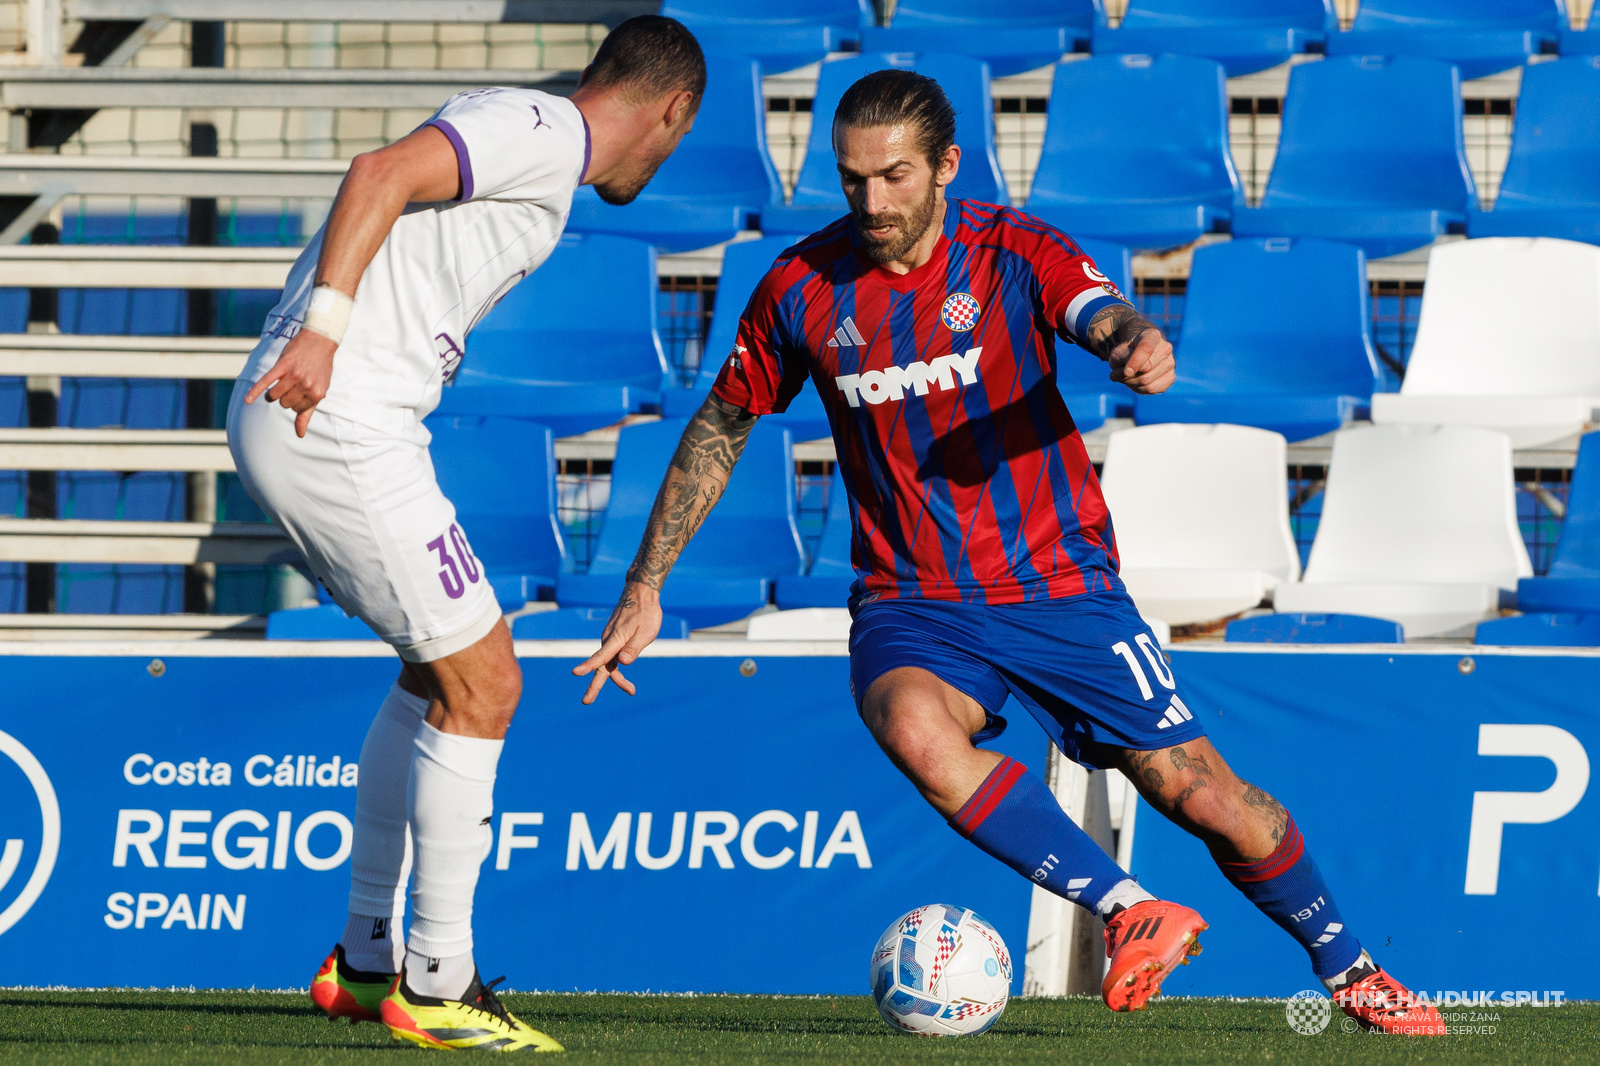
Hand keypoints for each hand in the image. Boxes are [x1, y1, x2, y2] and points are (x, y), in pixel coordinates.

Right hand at [243, 328, 337, 437]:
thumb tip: (300, 434)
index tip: (300, 392)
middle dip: (285, 396)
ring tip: (281, 382)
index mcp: (317, 394)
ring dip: (274, 392)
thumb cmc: (319, 368)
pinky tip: (247, 400)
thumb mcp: (319, 390)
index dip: (295, 403)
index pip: (296, 410)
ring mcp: (294, 375)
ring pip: (274, 396)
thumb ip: (307, 413)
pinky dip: (255, 391)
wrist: (320, 340)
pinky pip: (266, 382)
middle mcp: (306, 386)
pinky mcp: (282, 366)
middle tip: (293, 384)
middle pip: (284, 404)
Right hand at [572, 582, 662, 704]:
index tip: (575, 673)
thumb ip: (634, 648)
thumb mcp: (647, 632)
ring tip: (631, 690)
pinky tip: (626, 670)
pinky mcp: (613, 638)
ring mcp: (609, 638)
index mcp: (616, 639)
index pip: (600, 656)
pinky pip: (611, 655)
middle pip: (601, 666)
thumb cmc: (646, 613)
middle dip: (594, 685)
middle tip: (586, 702)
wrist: (640, 593)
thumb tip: (622, 662)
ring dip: (616, 678)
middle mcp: (608, 640)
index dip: (588, 666)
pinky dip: (616, 666)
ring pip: (608, 662)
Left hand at [1109, 328, 1174, 394]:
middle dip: (1128, 375)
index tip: (1126, 372)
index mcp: (1152, 335)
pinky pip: (1153, 389)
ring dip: (1132, 383)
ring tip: (1129, 376)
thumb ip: (1122, 359)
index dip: (1136, 362)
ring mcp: (1171, 362)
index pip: (1146, 348)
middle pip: (1145, 370)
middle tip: (1122, 372)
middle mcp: (1166, 347)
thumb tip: (1130, 372)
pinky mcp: (1171, 377)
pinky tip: (1137, 382)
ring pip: (1147, 382)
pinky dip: (1140, 389)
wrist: (1137, 355)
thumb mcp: (1118, 352)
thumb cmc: (1126, 352)